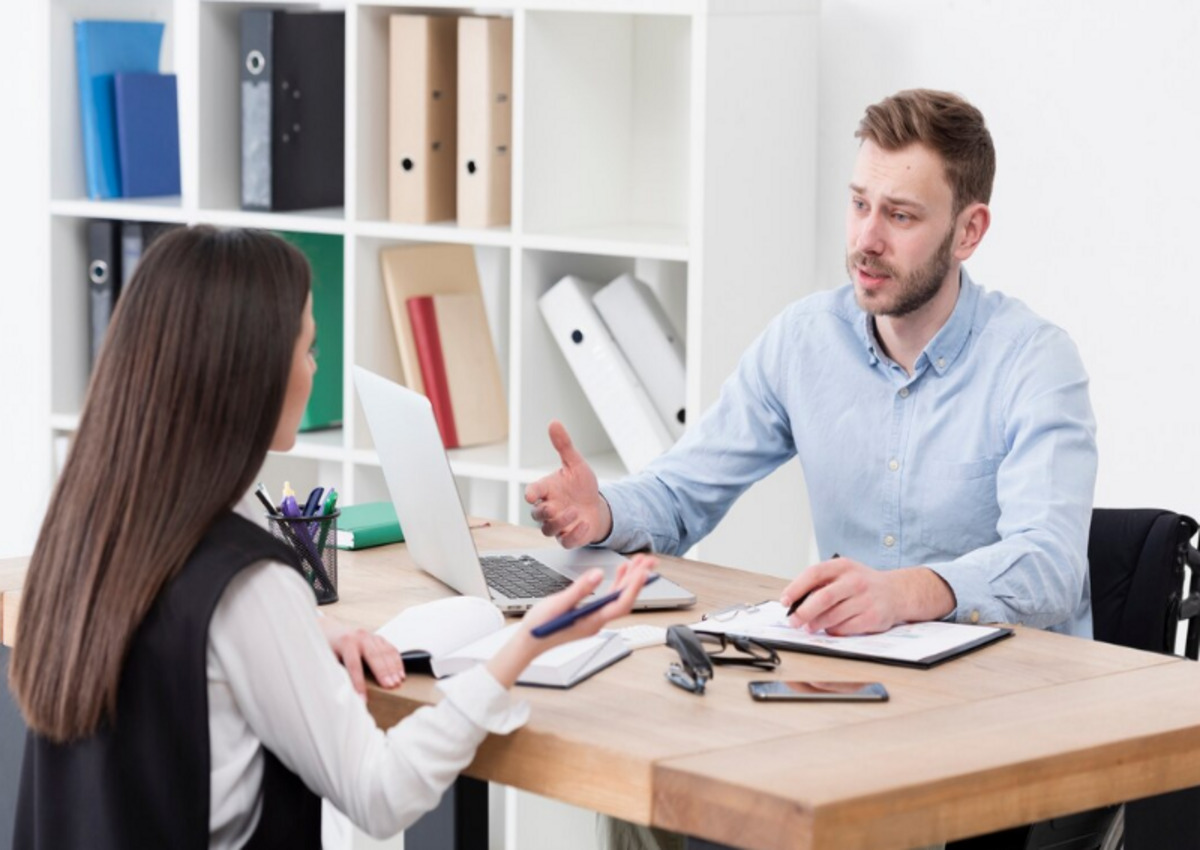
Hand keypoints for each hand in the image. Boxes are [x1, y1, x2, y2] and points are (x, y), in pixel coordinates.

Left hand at [319, 616, 405, 698]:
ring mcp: (371, 636)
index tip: (362, 699)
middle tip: (390, 687)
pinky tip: (401, 673)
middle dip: (383, 672)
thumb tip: (344, 692)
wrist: (331, 631)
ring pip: (385, 652)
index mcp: (346, 643)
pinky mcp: (378, 638)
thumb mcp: (328, 660)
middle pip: (374, 656)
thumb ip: (336, 672)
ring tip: (398, 682)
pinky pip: (391, 649)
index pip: (354, 665)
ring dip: (393, 668)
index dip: (358, 683)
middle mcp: (360, 637)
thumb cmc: (329, 649)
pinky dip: (397, 662)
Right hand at [486, 554, 654, 687]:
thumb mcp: (558, 605)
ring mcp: (593, 619)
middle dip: (637, 579)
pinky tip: (620, 572)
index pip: (620, 604)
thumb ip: (580, 589)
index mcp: (591, 621)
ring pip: (617, 599)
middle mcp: (596, 622)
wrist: (527, 645)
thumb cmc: (539, 628)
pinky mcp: (588, 616)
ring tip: (639, 562)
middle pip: (623, 600)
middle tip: (649, 560)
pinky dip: (616, 585)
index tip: (643, 571)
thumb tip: (598, 575)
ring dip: (629, 581)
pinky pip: (608, 599)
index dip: (634, 587)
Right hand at [524, 421, 612, 546]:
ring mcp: (557, 525)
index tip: (533, 495)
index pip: (533, 492)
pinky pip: (566, 541)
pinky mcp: (568, 537)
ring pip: (548, 529)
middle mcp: (548, 508)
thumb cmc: (581, 487)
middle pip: (537, 514)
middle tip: (555, 506)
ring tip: (575, 512)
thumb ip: (564, 446)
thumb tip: (554, 423)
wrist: (596, 507)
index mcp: (546, 490)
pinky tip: (585, 524)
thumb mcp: (576, 464)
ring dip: (560, 522)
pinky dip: (574, 534)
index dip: (531, 494)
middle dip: (544, 511)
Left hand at [780, 556, 902, 635]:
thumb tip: (794, 602)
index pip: (814, 574)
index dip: (796, 588)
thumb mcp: (843, 573)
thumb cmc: (862, 584)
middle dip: (803, 612)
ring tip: (809, 626)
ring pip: (833, 616)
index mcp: (843, 566)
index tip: (785, 600)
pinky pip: (845, 628)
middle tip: (793, 621)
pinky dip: (833, 631)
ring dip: (816, 624)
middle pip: (823, 598)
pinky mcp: (872, 617)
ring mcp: (865, 599)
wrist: (897, 592)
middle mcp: (855, 581)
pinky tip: (830, 628)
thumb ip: (821, 583)